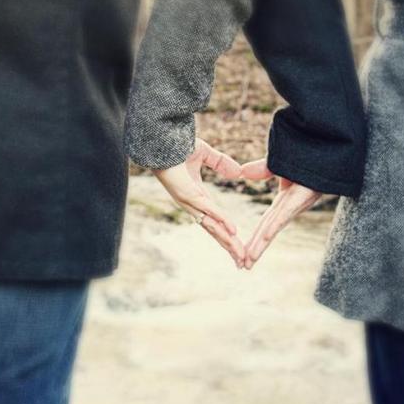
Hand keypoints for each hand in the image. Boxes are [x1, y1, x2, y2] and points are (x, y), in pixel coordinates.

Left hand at [153, 139, 245, 267]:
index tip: (237, 248)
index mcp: (197, 197)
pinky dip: (221, 220)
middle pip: (214, 230)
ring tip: (240, 255)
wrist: (161, 140)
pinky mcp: (188, 194)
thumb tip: (238, 173)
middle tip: (242, 262)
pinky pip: (208, 209)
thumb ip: (221, 163)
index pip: (215, 221)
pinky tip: (232, 230)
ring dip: (227, 241)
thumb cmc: (177, 146)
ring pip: (212, 225)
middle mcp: (193, 204)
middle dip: (229, 246)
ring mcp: (190, 201)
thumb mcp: (205, 154)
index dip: (227, 235)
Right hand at [241, 159, 320, 269]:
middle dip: (254, 250)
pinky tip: (264, 239)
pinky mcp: (301, 198)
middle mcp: (289, 208)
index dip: (254, 238)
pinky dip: (273, 227)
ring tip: (248, 263)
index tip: (244, 252)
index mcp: (285, 202)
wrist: (327, 151)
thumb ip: (260, 169)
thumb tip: (242, 172)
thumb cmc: (307, 158)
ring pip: (273, 229)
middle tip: (242, 267)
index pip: (265, 224)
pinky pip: (284, 215)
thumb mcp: (277, 165)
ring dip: (260, 246)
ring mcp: (295, 205)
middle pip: (266, 232)